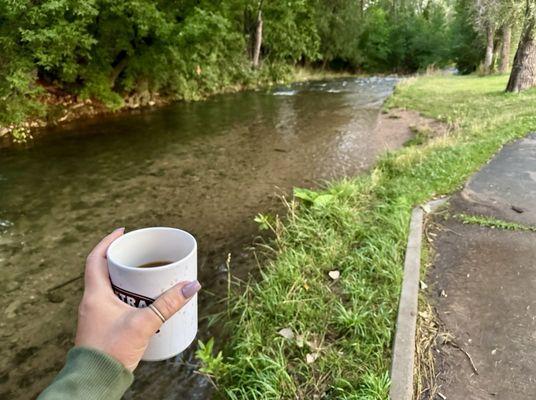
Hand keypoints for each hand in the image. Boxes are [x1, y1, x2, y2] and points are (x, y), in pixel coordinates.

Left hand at [74, 228, 201, 370]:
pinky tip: (143, 304)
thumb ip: (168, 304)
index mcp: (95, 294)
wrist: (95, 381)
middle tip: (140, 256)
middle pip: (105, 271)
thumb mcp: (144, 323)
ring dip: (126, 280)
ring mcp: (95, 315)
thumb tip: (191, 286)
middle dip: (123, 261)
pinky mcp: (102, 328)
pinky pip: (113, 304)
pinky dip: (127, 298)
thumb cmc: (111, 351)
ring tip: (146, 277)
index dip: (108, 242)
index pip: (96, 258)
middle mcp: (91, 302)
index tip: (123, 231)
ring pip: (109, 288)